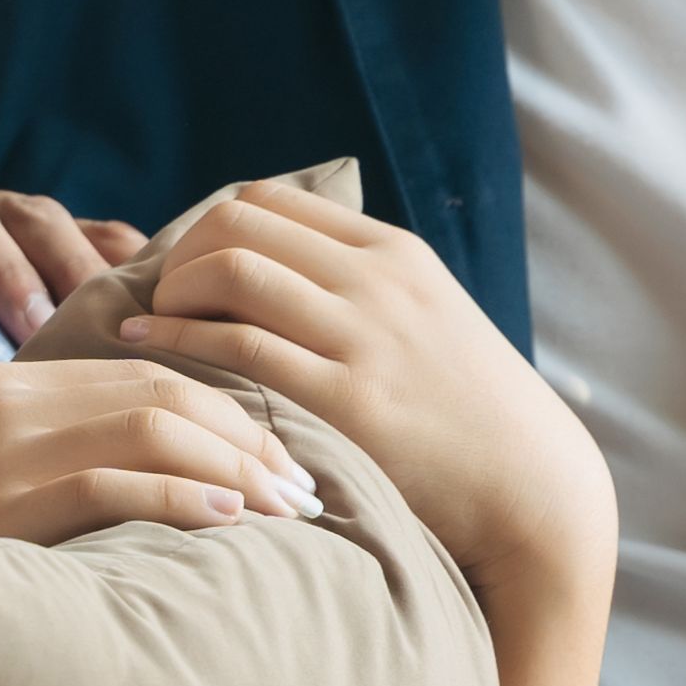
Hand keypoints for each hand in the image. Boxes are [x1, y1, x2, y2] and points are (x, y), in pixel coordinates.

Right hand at [0, 178, 146, 342]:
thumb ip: (81, 331)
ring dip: (9, 271)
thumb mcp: (28, 321)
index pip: (100, 237)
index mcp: (43, 235)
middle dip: (71, 271)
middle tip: (100, 329)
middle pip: (42, 224)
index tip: (154, 318)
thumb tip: (148, 367)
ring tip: (31, 323)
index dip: (128, 269)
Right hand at [0, 358, 312, 549]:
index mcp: (3, 384)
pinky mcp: (1, 502)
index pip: (142, 372)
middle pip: (159, 390)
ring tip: (286, 513)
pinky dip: (184, 498)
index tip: (280, 462)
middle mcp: (1, 399)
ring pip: (150, 427)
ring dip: (233, 469)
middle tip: (305, 492)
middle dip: (247, 439)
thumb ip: (69, 458)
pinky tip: (229, 523)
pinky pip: (115, 483)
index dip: (226, 413)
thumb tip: (189, 477)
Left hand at [108, 180, 608, 605]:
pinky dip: (181, 339)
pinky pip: (240, 345)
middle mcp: (377, 280)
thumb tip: (273, 270)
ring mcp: (364, 337)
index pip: (268, 200)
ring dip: (173, 294)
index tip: (189, 274)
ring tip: (156, 328)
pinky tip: (154, 351)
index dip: (208, 229)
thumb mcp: (424, 318)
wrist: (530, 484)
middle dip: (180, 256)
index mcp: (392, 253)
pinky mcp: (348, 400)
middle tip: (162, 302)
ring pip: (231, 270)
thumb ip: (359, 288)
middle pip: (237, 223)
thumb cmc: (465, 410)